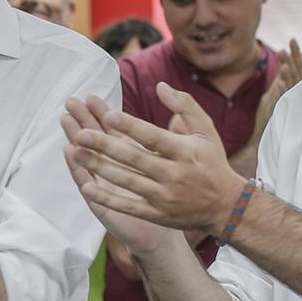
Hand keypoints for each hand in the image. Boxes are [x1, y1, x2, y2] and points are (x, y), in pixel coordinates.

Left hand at [67, 87, 246, 234]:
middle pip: (134, 158)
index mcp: (184, 151)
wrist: (225, 206)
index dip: (130, 126)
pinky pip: (128, 206)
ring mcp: (164, 196)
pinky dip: (107, 198)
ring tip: (76, 153)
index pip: (152, 137)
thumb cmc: (212, 162)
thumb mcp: (206, 130)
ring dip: (100, 167)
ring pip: (127, 181)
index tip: (108, 114)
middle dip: (105, 146)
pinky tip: (86, 187)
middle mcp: (173, 174)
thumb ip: (185, 105)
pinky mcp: (157, 214)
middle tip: (81, 133)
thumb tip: (160, 86)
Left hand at [253, 39, 301, 125]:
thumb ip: (286, 75)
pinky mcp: (283, 111)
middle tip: (291, 41)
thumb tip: (294, 59)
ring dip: (289, 73)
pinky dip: (283, 91)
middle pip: (296, 72)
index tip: (291, 40)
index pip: (297, 67)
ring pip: (292, 84)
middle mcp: (296, 92)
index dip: (295, 54)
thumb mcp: (279, 90)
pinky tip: (279, 83)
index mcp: (295, 87)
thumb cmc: (275, 113)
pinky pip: (284, 100)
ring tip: (285, 62)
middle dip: (293, 57)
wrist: (270, 134)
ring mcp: (291, 102)